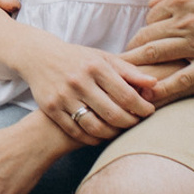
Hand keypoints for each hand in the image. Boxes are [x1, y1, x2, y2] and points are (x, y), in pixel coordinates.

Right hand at [16, 27, 155, 141]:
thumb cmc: (78, 58)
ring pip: (95, 126)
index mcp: (95, 66)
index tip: (149, 111)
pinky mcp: (51, 108)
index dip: (142, 107)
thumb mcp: (103, 58)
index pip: (126, 94)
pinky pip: (77, 131)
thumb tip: (154, 84)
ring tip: (120, 130)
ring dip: (113, 133)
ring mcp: (63, 96)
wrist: (39, 56)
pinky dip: (92, 138)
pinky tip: (101, 135)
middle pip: (113, 113)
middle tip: (138, 123)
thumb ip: (129, 71)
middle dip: (131, 122)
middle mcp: (79, 81)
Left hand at [128, 0, 193, 105]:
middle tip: (121, 65)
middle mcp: (185, 22)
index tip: (141, 42)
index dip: (144, 30)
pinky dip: (163, 89)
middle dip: (131, 52)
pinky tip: (151, 95)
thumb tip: (153, 2)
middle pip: (145, 39)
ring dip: (137, 69)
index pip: (150, 19)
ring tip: (125, 80)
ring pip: (156, 57)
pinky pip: (183, 80)